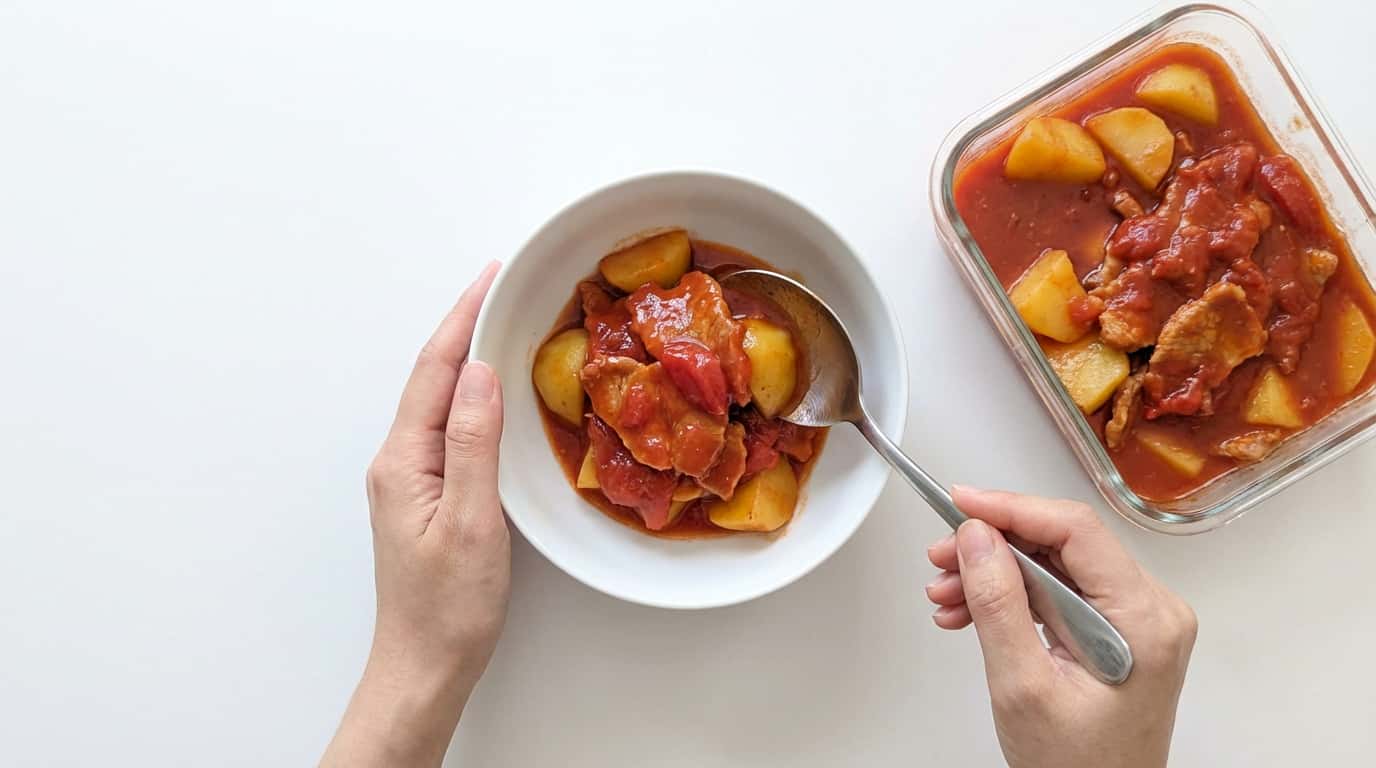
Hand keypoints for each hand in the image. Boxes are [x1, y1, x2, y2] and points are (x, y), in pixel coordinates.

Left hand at [322, 263, 509, 766]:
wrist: (424, 666)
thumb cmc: (448, 607)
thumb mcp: (471, 521)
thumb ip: (473, 442)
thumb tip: (478, 371)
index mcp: (403, 459)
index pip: (435, 370)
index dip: (463, 318)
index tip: (491, 276)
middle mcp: (398, 460)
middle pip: (432, 376)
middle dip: (465, 325)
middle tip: (502, 285)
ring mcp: (409, 478)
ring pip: (439, 399)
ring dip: (466, 356)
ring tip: (499, 321)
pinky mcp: (426, 495)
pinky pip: (447, 426)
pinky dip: (470, 396)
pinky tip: (489, 391)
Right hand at [925, 487, 1195, 767]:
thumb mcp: (1022, 686)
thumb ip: (998, 604)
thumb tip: (977, 538)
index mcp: (1144, 619)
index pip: (1076, 530)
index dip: (1012, 508)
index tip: (962, 503)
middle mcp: (1151, 611)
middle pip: (1063, 543)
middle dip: (994, 546)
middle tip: (941, 556)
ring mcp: (1136, 621)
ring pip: (1055, 565)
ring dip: (995, 573)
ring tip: (946, 594)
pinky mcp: (1116, 632)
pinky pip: (1059, 592)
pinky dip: (1012, 596)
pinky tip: (970, 610)